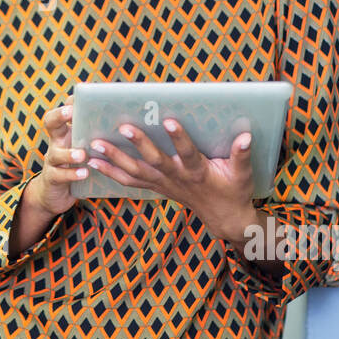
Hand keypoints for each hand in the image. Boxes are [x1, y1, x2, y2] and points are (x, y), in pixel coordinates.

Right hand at [28, 91, 86, 216]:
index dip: (69, 102)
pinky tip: (84, 173)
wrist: (55, 193)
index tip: (80, 97)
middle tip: (71, 112)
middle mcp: (56, 142)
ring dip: (69, 153)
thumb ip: (97, 136)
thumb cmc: (77, 165)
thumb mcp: (83, 147)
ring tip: (82, 154)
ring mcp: (52, 160)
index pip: (64, 111)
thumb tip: (128, 123)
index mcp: (65, 132)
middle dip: (59, 116)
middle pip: (50, 123)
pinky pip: (60, 175)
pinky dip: (72, 174)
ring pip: (55, 153)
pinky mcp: (52, 178)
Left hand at [86, 118, 255, 238]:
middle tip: (122, 127)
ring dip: (114, 159)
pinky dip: (111, 173)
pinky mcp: (156, 188)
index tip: (170, 120)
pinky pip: (129, 182)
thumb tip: (246, 136)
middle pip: (155, 161)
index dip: (180, 139)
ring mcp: (164, 185)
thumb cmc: (234, 192)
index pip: (188, 154)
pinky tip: (93, 163)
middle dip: (138, 144)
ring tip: (94, 145)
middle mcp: (177, 178)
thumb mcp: (243, 175)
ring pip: (136, 172)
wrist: (224, 219)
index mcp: (199, 172)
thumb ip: (242, 155)